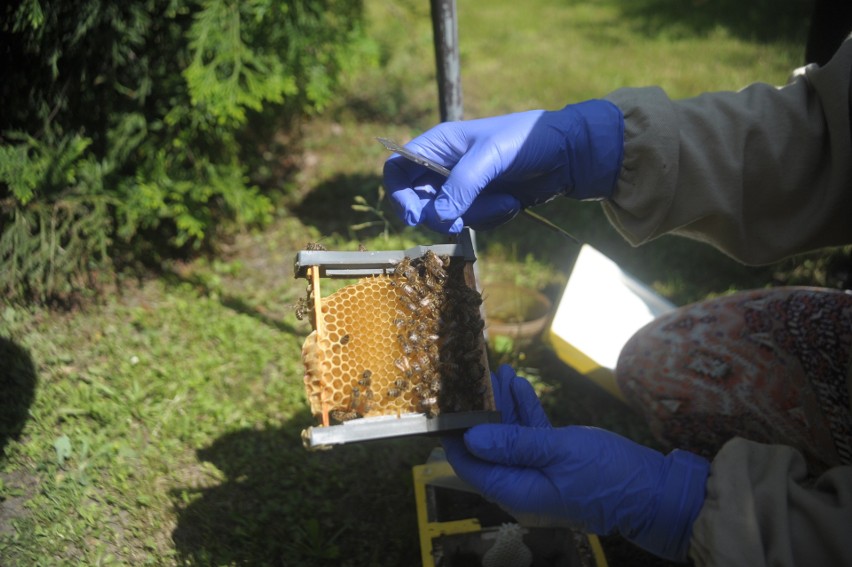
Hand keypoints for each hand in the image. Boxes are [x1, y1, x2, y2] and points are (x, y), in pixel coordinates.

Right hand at [383, 100, 622, 233]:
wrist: (568, 154)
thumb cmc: (528, 140)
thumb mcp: (491, 156)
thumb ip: (462, 184)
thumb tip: (439, 216)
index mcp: (439, 145)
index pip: (397, 169)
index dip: (397, 194)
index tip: (413, 215)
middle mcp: (445, 167)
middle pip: (419, 202)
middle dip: (440, 214)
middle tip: (461, 218)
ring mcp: (464, 187)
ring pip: (448, 217)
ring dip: (476, 215)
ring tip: (506, 200)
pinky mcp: (482, 203)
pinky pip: (473, 222)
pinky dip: (492, 218)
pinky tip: (512, 203)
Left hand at [443, 366, 709, 561]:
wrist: (656, 492)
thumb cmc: (609, 475)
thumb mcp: (558, 451)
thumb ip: (513, 443)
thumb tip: (471, 438)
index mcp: (515, 492)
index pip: (470, 464)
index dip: (454, 435)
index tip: (443, 404)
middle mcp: (521, 487)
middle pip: (487, 447)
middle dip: (479, 412)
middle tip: (470, 377)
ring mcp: (538, 475)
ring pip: (509, 437)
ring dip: (502, 406)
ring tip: (493, 371)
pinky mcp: (555, 463)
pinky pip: (531, 437)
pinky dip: (524, 412)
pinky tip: (518, 383)